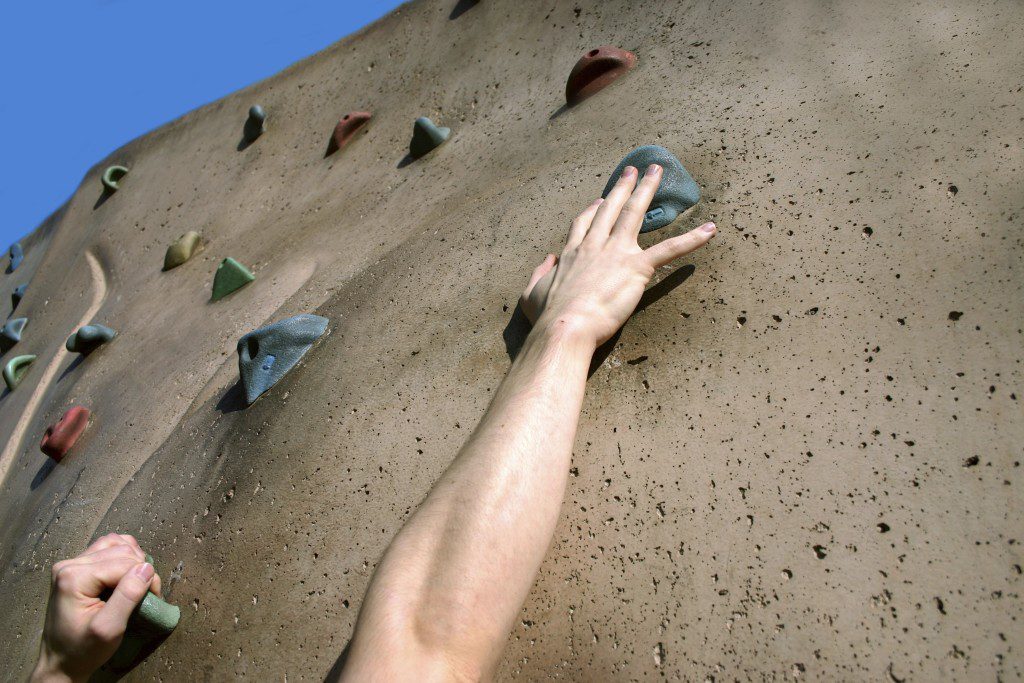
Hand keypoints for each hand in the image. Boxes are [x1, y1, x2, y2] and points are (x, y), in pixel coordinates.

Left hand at [32, 534, 161, 682]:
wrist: (60, 661)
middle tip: (147, 594)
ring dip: (134, 559)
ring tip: (136, 582)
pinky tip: (126, 573)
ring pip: (116, 543)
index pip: (124, 563)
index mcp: (73, 577)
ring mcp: (70, 563)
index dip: (145, 578)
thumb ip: (127, 596)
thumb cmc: (83, 650)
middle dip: (141, 569)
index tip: (153, 600)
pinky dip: (123, 556)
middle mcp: (69, 564)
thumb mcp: (109, 629)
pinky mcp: (75, 565)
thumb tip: (147, 568)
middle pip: (122, 551)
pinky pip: (107, 547)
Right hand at [520, 164, 715, 347]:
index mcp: (572, 252)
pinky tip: (710, 230)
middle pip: (611, 208)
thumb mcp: (531, 294)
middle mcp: (595, 245)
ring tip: (658, 172)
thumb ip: (539, 275)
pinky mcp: (637, 267)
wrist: (566, 326)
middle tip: (633, 170)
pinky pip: (669, 249)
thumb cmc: (549, 316)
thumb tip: (545, 261)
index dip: (593, 210)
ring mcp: (617, 252)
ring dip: (648, 191)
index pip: (584, 223)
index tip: (600, 200)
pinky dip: (692, 239)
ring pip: (635, 213)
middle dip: (623, 186)